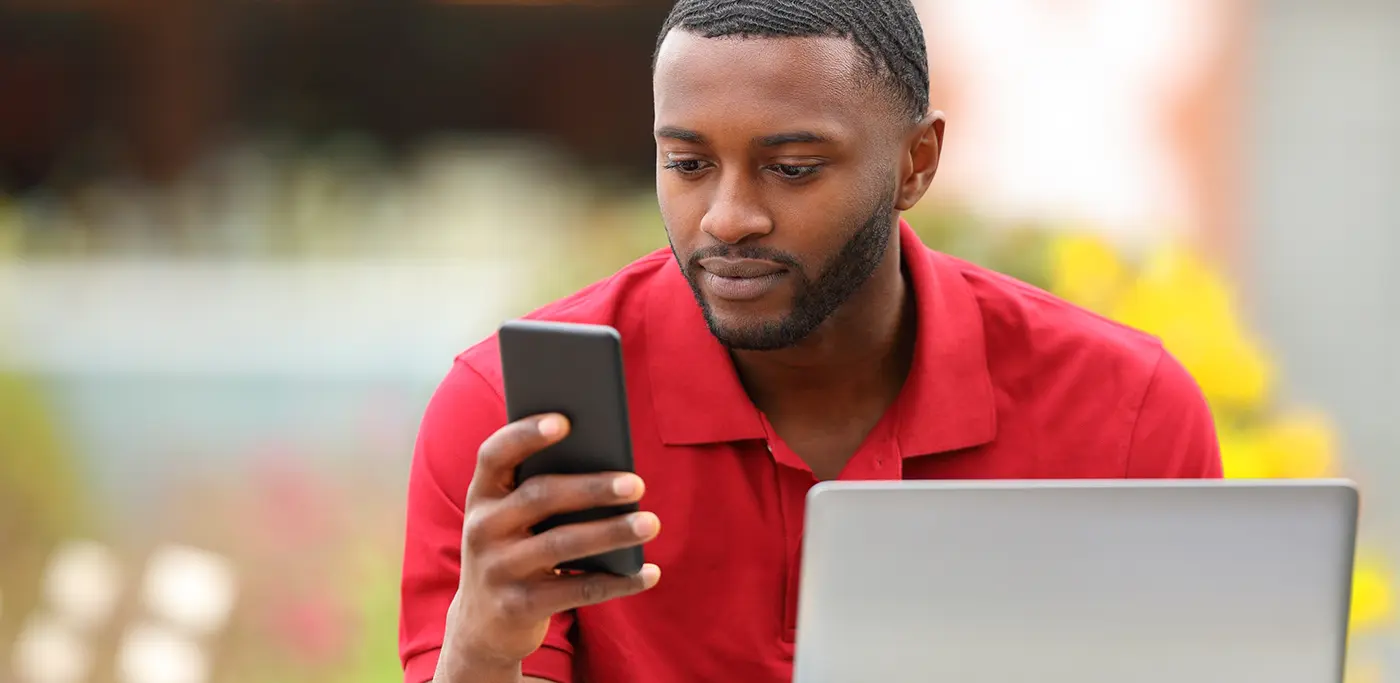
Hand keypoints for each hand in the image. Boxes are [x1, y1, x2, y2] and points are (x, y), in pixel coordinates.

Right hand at [444, 413, 661, 672]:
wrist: (483, 625)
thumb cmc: (516, 550)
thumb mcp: (514, 519)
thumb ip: (544, 490)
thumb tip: (612, 464)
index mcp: (482, 495)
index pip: (494, 454)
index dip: (525, 434)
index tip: (565, 421)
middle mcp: (482, 528)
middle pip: (540, 496)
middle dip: (592, 488)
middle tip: (637, 483)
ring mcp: (496, 569)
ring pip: (562, 544)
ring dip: (612, 532)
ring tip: (651, 523)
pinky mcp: (518, 607)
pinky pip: (577, 591)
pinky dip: (618, 582)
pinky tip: (649, 572)